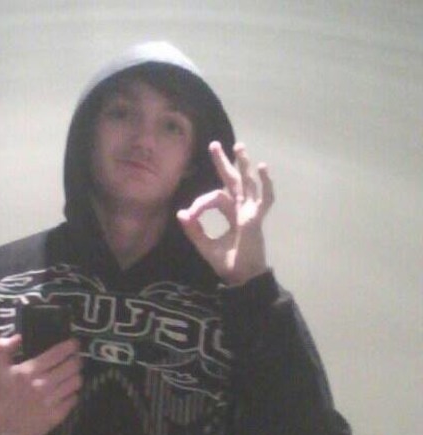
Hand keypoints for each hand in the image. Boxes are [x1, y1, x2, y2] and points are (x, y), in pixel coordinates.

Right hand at [0, 335, 82, 434]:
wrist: (5, 425)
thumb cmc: (5, 393)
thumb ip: (4, 348)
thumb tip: (19, 336)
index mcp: (29, 371)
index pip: (58, 353)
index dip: (70, 346)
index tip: (74, 344)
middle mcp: (42, 384)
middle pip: (72, 366)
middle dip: (77, 360)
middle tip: (76, 359)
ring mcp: (51, 401)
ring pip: (76, 381)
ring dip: (76, 375)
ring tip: (73, 374)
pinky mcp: (57, 415)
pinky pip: (74, 398)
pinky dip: (73, 393)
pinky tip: (67, 391)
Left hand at [177, 141, 273, 284]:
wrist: (241, 278)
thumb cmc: (227, 263)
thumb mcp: (205, 246)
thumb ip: (194, 230)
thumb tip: (180, 213)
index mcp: (230, 214)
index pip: (214, 198)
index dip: (200, 204)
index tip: (189, 215)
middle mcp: (241, 209)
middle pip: (232, 180)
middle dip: (223, 162)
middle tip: (213, 144)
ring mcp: (250, 212)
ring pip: (247, 183)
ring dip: (243, 165)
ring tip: (238, 146)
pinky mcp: (255, 219)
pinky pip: (264, 198)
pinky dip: (265, 184)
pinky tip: (263, 168)